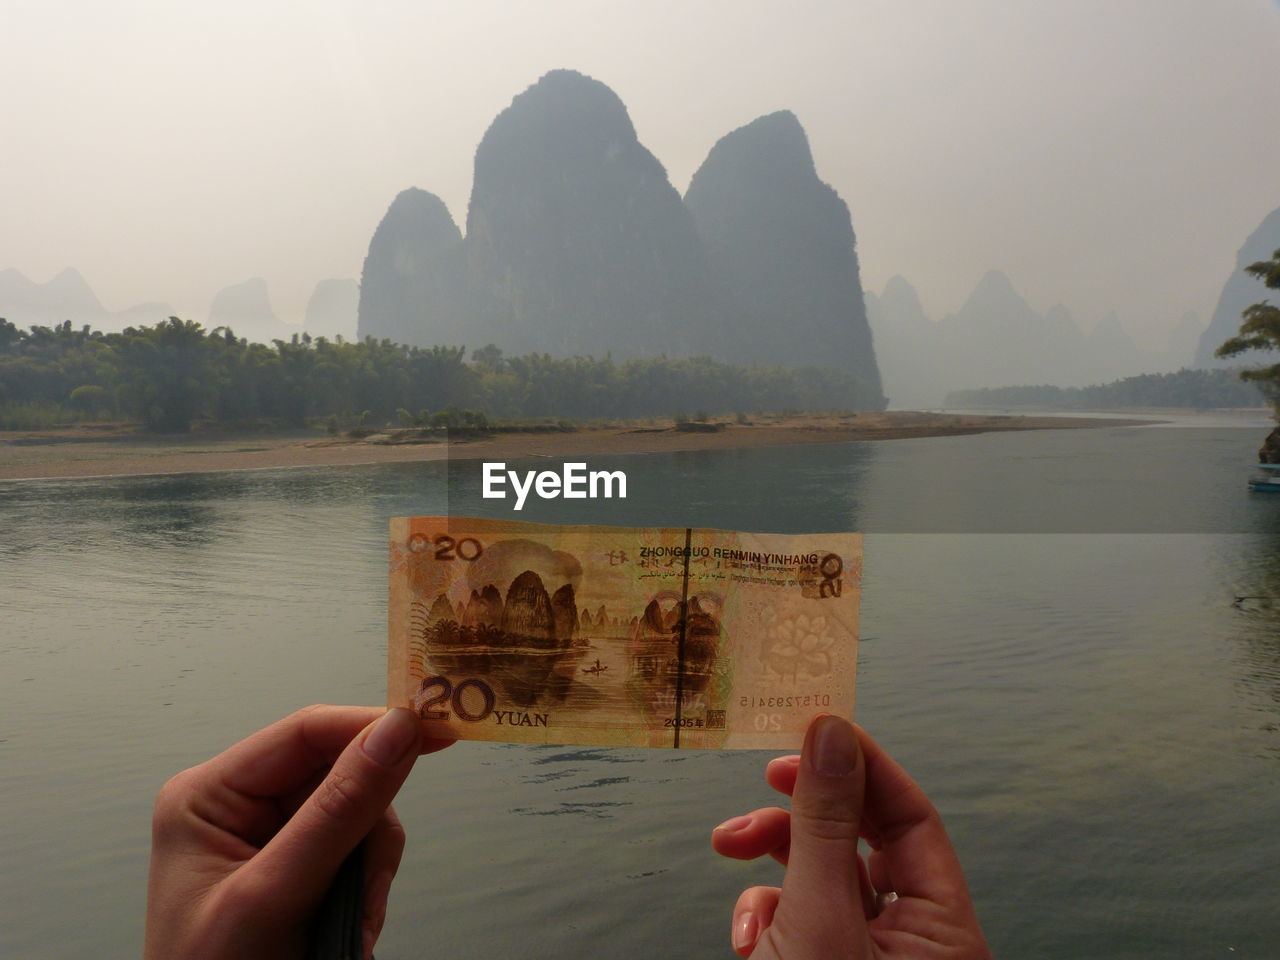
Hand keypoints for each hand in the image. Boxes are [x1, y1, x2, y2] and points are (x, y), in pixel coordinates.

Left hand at [144, 704, 452, 959]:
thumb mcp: (275, 895)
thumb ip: (338, 811)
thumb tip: (396, 733)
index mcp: (208, 795)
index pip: (307, 732)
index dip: (372, 726)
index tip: (434, 731)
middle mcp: (239, 805)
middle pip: (343, 772)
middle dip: (367, 830)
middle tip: (368, 886)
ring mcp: (272, 836)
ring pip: (361, 813)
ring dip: (370, 870)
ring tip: (351, 923)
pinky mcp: (301, 865)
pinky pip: (360, 849)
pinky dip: (367, 888)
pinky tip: (349, 925)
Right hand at [711, 716, 991, 958]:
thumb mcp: (819, 916)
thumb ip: (824, 826)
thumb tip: (830, 734)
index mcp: (942, 931)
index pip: (913, 817)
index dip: (864, 765)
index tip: (815, 728)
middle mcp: (912, 942)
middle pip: (861, 840)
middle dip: (804, 809)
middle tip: (769, 776)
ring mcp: (865, 957)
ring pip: (821, 876)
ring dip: (771, 856)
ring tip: (730, 845)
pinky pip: (799, 918)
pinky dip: (766, 913)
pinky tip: (750, 938)